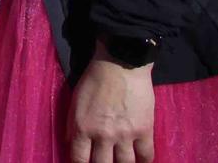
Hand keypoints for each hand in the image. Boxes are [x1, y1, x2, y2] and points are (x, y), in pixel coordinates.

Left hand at [68, 48, 155, 162]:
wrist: (120, 63)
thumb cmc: (94, 80)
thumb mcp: (75, 102)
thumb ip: (73, 126)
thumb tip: (71, 145)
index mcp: (83, 127)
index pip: (79, 160)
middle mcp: (103, 135)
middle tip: (104, 161)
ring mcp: (125, 134)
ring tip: (120, 161)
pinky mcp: (144, 130)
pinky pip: (146, 156)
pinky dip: (144, 162)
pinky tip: (140, 161)